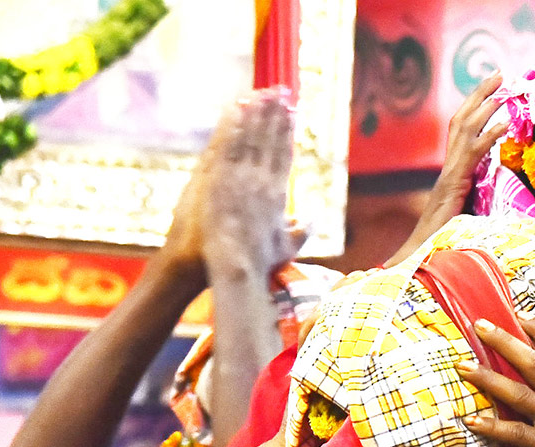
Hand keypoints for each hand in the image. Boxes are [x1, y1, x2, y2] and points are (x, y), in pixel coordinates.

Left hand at [198, 88, 304, 280]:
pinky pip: (229, 144)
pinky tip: (238, 106)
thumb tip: (312, 219)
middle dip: (276, 114)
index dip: (287, 131)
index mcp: (278, 194)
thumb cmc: (260, 261)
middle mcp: (263, 181)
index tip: (291, 113)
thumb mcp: (287, 247)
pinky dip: (234, 123)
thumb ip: (302, 230)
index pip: (284, 154)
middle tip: (280, 92)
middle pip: (270, 140)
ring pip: (251, 137)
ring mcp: (242, 178)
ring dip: (258, 112)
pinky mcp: (222, 178)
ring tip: (262, 91)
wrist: (236, 266)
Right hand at [386, 71, 506, 264]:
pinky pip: (472, 155)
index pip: (462, 131)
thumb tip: (496, 200)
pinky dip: (488, 137)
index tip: (493, 90)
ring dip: (484, 105)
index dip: (476, 108)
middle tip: (501, 74)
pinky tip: (505, 125)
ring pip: (465, 130)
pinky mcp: (455, 184)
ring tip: (503, 88)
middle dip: (481, 94)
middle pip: (462, 119)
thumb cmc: (443, 241)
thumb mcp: (466, 216)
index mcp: (453, 171)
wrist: (420, 255)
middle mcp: (449, 166)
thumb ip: (477, 203)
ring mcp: (451, 173)